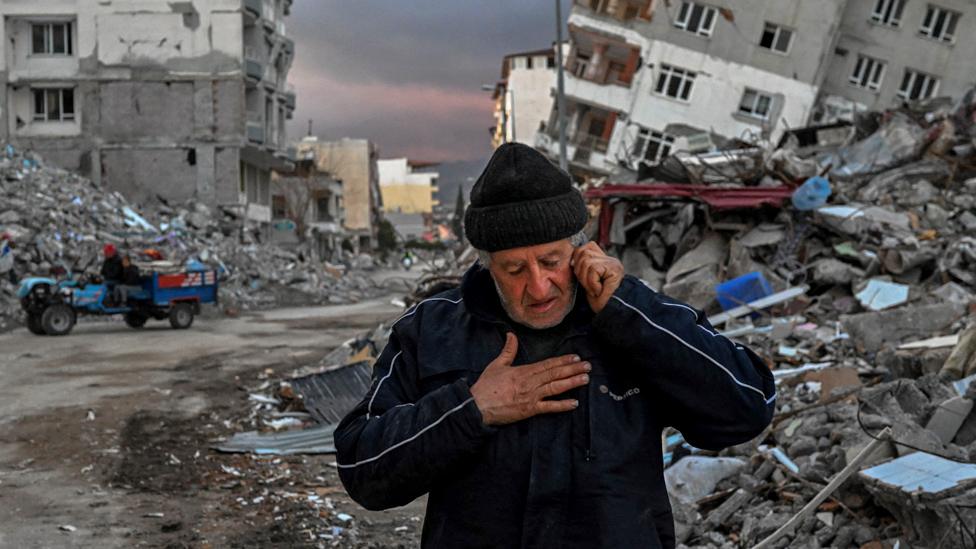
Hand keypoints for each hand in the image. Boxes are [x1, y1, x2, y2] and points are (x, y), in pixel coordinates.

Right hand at [470, 333, 590, 425]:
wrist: (478, 405)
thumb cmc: (486, 386)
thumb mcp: (497, 365)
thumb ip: (507, 350)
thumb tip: (511, 335)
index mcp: (523, 371)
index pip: (547, 364)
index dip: (563, 360)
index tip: (575, 357)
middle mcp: (530, 382)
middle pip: (555, 374)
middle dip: (573, 369)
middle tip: (588, 366)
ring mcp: (531, 397)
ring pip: (555, 388)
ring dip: (572, 383)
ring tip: (585, 379)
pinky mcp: (529, 410)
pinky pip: (549, 407)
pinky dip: (562, 405)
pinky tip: (574, 403)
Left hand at [571, 242, 623, 313]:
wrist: (610, 312)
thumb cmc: (598, 300)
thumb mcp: (586, 281)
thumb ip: (582, 267)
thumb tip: (571, 260)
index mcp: (603, 259)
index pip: (586, 246)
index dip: (578, 259)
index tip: (581, 276)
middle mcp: (609, 259)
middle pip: (583, 252)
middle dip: (580, 272)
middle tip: (589, 286)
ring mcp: (612, 263)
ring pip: (586, 261)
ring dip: (586, 280)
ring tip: (594, 289)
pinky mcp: (614, 268)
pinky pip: (593, 269)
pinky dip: (592, 283)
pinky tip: (599, 291)